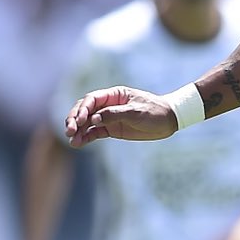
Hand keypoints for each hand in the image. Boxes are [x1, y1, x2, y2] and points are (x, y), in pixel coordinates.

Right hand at [64, 87, 178, 146]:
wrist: (168, 121)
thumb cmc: (155, 112)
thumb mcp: (136, 112)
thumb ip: (115, 114)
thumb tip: (95, 118)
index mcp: (114, 95)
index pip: (92, 99)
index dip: (83, 109)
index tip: (80, 120)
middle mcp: (108, 104)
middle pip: (85, 109)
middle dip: (75, 119)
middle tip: (70, 130)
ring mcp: (109, 117)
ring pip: (87, 122)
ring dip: (78, 130)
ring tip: (72, 141)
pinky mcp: (111, 129)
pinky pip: (95, 132)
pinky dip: (86, 138)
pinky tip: (78, 144)